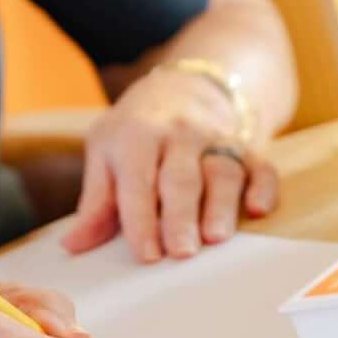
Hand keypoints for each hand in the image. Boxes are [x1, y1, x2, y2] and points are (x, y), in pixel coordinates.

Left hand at [60, 70, 280, 261]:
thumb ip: (96, 201)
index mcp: (138, 135)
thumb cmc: (140, 129)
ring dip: (222, 205)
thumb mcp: (107, 150)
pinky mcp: (249, 147)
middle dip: (181, 216)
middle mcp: (180, 134)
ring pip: (223, 172)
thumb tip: (74, 245)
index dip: (141, 218)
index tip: (146, 253)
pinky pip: (261, 166)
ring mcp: (218, 139)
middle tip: (181, 252)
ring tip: (216, 237)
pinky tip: (259, 209)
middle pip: (181, 178)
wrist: (189, 85)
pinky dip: (263, 187)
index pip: (138, 181)